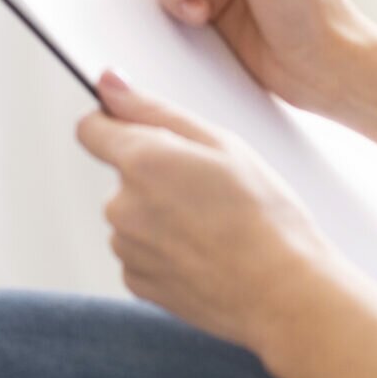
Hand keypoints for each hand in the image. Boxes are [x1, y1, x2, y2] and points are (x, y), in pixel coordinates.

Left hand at [81, 69, 376, 377]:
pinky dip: (165, 250)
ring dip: (160, 215)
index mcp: (142, 162)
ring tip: (214, 227)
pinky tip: (205, 254)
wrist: (285, 294)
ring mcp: (127, 248)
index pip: (91, 128)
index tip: (140, 132)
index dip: (115, 124)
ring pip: (133, 216)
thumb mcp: (222, 144)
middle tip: (209, 190)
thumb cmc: (266, 217)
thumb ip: (154, 110)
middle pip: (121, 175)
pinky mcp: (137, 283)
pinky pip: (141, 252)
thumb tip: (109, 83)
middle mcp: (122, 206)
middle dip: (155, 175)